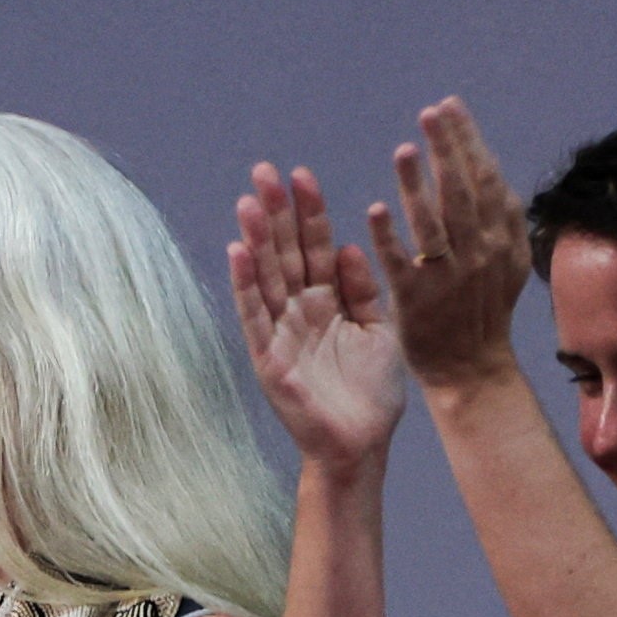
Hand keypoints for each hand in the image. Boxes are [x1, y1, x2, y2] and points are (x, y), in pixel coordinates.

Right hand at [231, 162, 409, 473]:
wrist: (362, 445)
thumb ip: (363, 290)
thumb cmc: (371, 394)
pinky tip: (238, 251)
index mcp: (329, 301)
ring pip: (266, 276)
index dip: (309, 212)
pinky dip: (246, 284)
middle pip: (286, 252)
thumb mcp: (378, 331)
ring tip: (248, 200)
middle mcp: (300, 311)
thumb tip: (348, 246)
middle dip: (275, 212)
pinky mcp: (270, 358)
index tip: (302, 175)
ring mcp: (282, 333)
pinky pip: (255, 315)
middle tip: (264, 170)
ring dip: (256, 238)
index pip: (315, 246)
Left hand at [367, 97, 534, 392]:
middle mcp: (480, 253)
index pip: (485, 178)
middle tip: (430, 112)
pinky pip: (401, 264)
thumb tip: (487, 166)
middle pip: (462, 192)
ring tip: (403, 150)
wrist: (472, 369)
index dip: (467, 140)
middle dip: (447, 148)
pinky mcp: (417, 301)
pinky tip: (375, 209)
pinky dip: (389, 237)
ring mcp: (448, 278)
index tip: (449, 107)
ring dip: (418, 186)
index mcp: (501, 238)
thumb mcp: (507, 261)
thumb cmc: (483, 309)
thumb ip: (501, 217)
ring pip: (434, 225)